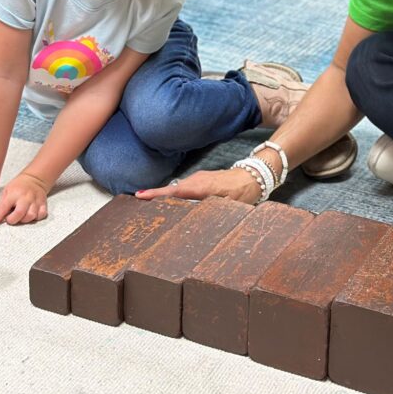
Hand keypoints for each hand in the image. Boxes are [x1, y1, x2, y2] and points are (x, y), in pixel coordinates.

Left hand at [0, 173, 49, 229]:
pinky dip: (35, 218)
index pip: (2, 208)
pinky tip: (30, 214)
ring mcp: (35, 201)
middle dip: (12, 220)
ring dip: (24, 219)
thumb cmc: (19, 186)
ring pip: (31, 216)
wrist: (34, 179)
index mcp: (13, 194)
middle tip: (10, 218)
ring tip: (21, 216)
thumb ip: (0, 204)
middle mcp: (25, 197)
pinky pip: (41, 215)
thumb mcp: (6, 191)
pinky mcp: (43, 204)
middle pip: (19, 214)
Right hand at [135, 167, 261, 204]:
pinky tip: (168, 204)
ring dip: (163, 197)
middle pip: (171, 190)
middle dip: (154, 196)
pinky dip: (173, 195)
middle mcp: (197, 180)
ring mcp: (198, 179)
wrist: (255, 175)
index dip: (156, 194)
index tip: (139, 196)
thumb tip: (196, 217)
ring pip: (176, 189)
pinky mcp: (201, 180)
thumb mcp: (230, 204)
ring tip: (146, 204)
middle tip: (136, 204)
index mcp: (202, 187)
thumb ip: (213, 210)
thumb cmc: (244, 191)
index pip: (174, 191)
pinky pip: (183, 188)